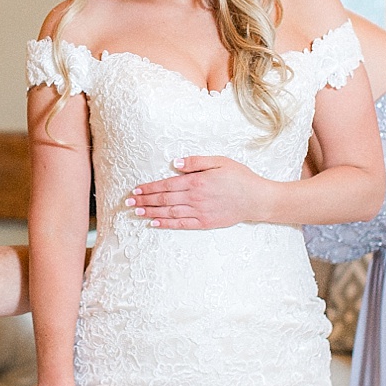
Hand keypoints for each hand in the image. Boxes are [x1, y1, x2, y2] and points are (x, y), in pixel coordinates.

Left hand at [128, 156, 272, 229]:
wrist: (256, 199)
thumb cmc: (239, 177)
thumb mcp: (219, 161)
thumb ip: (195, 162)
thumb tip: (174, 164)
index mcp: (196, 181)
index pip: (166, 185)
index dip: (149, 188)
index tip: (136, 189)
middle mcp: (194, 198)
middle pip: (163, 200)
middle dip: (144, 200)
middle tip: (128, 201)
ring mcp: (199, 212)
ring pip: (169, 213)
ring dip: (150, 212)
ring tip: (136, 212)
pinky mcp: (204, 222)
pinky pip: (181, 224)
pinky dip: (166, 224)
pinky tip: (154, 223)